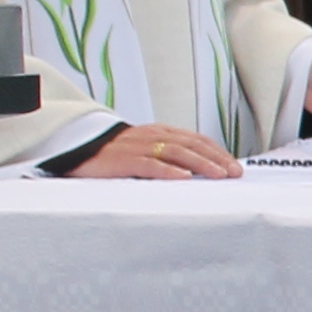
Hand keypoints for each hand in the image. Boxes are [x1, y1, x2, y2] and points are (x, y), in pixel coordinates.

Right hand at [62, 123, 242, 178]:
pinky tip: (183, 178)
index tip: (235, 167)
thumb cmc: (114, 154)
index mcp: (161, 133)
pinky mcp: (124, 160)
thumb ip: (169, 156)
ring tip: (218, 175)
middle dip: (216, 159)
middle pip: (192, 145)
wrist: (76, 148)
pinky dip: (168, 171)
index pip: (196, 140)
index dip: (218, 152)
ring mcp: (138, 147)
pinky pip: (149, 164)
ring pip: (176, 152)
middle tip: (235, 173)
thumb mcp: (146, 150)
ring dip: (200, 164)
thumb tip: (198, 172)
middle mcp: (153, 136)